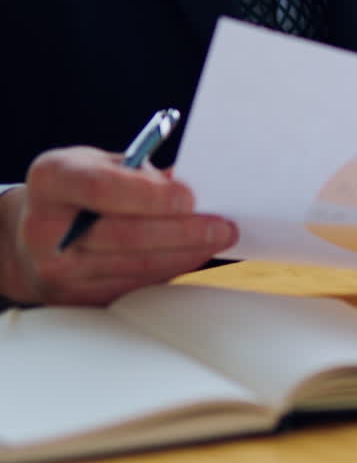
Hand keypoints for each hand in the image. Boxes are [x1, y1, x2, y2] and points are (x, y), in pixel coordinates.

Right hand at [0, 147, 238, 305]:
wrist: (28, 236)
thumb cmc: (76, 190)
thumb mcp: (97, 163)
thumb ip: (138, 172)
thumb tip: (194, 182)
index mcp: (52, 180)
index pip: (101, 188)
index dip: (148, 195)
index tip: (190, 196)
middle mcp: (45, 228)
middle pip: (122, 235)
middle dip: (180, 231)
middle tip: (221, 225)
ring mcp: (57, 270)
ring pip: (132, 266)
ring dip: (183, 254)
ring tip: (217, 238)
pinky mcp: (74, 299)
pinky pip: (131, 286)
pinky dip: (168, 270)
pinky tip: (192, 256)